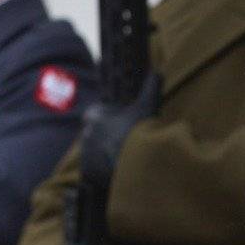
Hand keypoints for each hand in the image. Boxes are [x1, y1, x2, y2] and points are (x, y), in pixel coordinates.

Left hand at [78, 71, 160, 185]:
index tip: (116, 121)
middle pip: (94, 133)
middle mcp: (87, 134)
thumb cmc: (139, 131)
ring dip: (103, 153)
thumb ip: (151, 87)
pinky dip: (102, 170)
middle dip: (104, 136)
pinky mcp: (88, 172)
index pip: (93, 113)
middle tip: (122, 141)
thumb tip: (157, 72)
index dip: (105, 116)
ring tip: (121, 158)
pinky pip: (94, 169)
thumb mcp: (147, 105)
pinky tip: (117, 170)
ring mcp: (86, 154)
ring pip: (93, 151)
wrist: (135, 162)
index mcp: (96, 116)